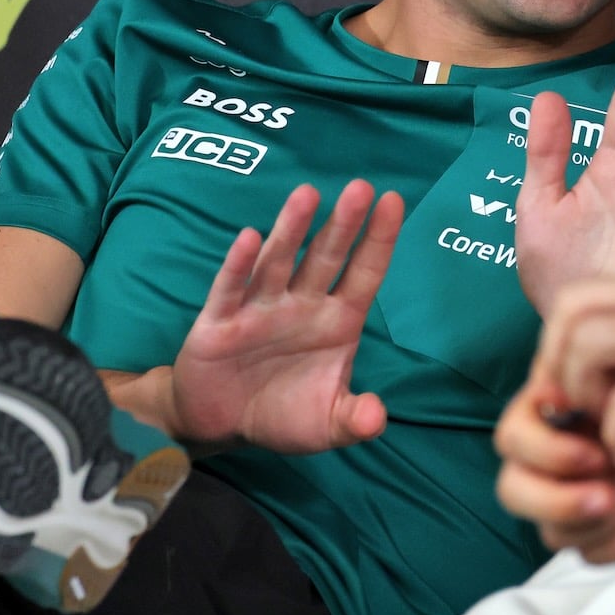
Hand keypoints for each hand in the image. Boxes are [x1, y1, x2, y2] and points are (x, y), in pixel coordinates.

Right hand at [169, 180, 402, 453]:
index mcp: (336, 321)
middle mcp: (302, 305)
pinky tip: (249, 237)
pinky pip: (231, 289)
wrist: (221, 426)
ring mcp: (261, 308)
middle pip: (325, 257)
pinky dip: (239, 265)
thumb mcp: (327, 424)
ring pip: (279, 261)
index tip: (394, 201)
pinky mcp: (221, 322)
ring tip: (308, 195)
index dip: (378, 239)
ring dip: (292, 229)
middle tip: (361, 188)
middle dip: (343, 224)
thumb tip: (376, 418)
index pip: (363, 273)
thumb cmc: (283, 414)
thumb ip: (354, 419)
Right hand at [494, 374, 614, 561]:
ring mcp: (578, 493)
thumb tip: (555, 382)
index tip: (595, 445)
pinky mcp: (606, 525)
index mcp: (553, 409)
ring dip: (601, 519)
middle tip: (606, 491)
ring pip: (551, 531)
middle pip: (513, 490)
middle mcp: (555, 454)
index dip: (545, 448)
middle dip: (558, 497)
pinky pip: (589, 554)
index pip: (513, 436)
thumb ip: (597, 369)